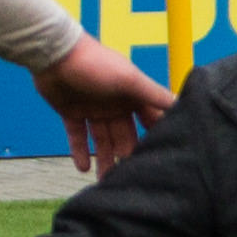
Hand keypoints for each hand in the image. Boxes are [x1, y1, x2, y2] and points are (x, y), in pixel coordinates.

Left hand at [30, 37, 172, 177]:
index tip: (161, 159)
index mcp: (132, 95)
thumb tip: (182, 105)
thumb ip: (154, 95)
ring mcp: (93, 109)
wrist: (55, 54)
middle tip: (130, 178)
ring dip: (104, 159)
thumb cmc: (95, 63)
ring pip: (102, 140)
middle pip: (125, 135)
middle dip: (127, 155)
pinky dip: (80, 151)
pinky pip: (78, 136)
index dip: (154, 137)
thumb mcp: (130, 80)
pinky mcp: (71, 112)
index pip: (149, 120)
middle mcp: (115, 103)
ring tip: (106, 182)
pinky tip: (83, 168)